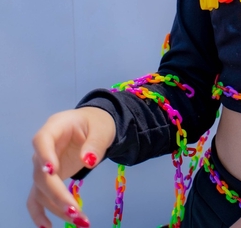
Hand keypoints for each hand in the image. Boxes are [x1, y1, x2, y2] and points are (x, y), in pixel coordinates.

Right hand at [27, 107, 115, 227]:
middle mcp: (43, 148)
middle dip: (57, 194)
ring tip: (79, 219)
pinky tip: (47, 226)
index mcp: (55, 127)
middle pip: (42, 174)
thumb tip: (89, 162)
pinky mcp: (47, 180)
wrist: (92, 126)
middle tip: (75, 210)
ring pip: (41, 190)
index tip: (52, 171)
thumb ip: (95, 143)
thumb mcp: (101, 129)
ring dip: (56, 207)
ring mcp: (42, 165)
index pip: (42, 140)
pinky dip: (39, 213)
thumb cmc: (96, 124)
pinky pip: (37, 198)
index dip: (44, 156)